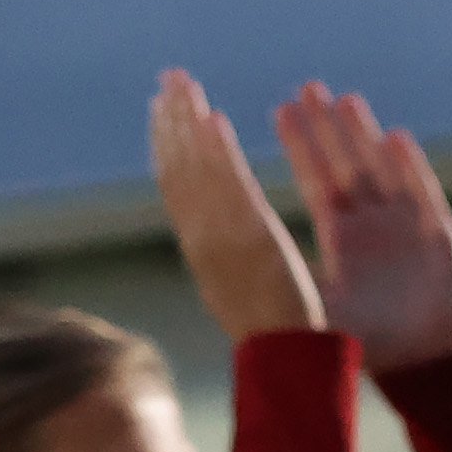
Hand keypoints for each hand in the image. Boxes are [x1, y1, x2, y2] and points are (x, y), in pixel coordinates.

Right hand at [152, 69, 316, 344]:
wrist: (287, 371)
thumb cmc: (273, 344)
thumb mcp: (241, 300)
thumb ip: (229, 268)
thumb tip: (217, 247)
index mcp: (204, 257)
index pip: (179, 192)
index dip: (169, 151)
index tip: (163, 115)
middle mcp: (204, 245)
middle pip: (180, 173)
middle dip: (171, 125)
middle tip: (169, 79)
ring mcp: (225, 243)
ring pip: (198, 174)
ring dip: (187, 126)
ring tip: (181, 83)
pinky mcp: (255, 242)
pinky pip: (232, 190)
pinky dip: (219, 156)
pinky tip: (213, 119)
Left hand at [275, 80, 451, 374]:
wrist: (424, 368)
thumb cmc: (371, 346)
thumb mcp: (322, 311)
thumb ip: (291, 280)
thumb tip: (237, 260)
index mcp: (343, 242)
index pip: (318, 183)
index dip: (302, 147)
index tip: (282, 109)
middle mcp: (374, 228)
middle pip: (348, 165)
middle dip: (328, 128)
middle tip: (307, 88)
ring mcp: (408, 227)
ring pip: (382, 169)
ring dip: (363, 136)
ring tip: (344, 100)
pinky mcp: (441, 236)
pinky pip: (423, 193)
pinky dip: (410, 167)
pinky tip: (395, 138)